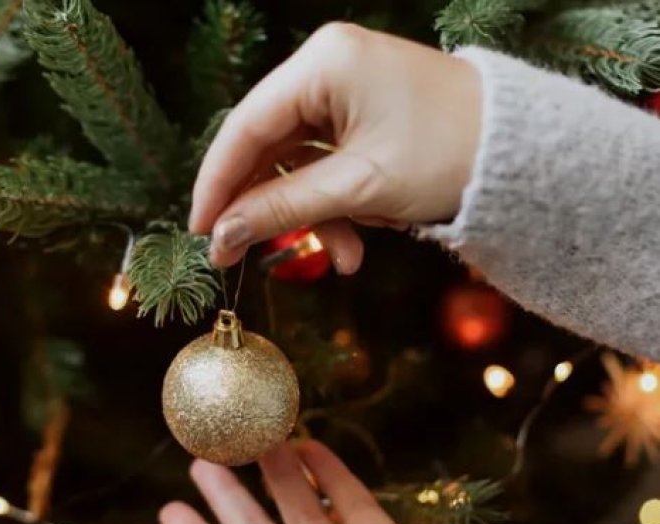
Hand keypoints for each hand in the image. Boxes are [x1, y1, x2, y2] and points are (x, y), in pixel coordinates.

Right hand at [189, 24, 481, 273]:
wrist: (525, 156)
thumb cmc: (448, 157)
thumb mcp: (358, 189)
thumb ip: (282, 210)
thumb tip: (221, 236)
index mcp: (324, 63)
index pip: (246, 127)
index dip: (217, 183)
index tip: (200, 231)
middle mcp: (328, 66)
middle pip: (269, 146)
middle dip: (270, 207)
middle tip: (244, 255)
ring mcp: (346, 88)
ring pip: (299, 162)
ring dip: (313, 215)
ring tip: (346, 257)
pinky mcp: (362, 113)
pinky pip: (327, 162)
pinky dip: (336, 204)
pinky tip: (359, 238)